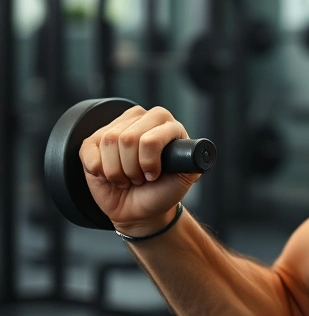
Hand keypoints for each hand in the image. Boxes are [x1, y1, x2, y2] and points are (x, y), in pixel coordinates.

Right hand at [79, 105, 198, 235]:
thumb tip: (199, 150)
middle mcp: (142, 118)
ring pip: (109, 143)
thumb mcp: (185, 177)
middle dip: (132, 168)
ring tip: (128, 177)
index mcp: (167, 123)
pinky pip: (89, 151)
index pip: (150, 138)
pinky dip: (99, 170)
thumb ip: (193, 160)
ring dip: (117, 171)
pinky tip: (109, 175)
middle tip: (140, 177)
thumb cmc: (163, 191)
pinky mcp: (93, 141)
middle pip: (127, 138)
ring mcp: (116, 127)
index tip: (155, 175)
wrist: (140, 210)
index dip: (149, 162)